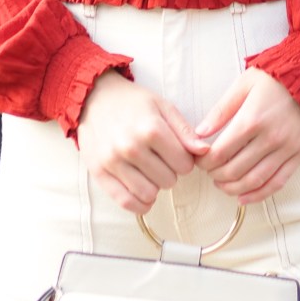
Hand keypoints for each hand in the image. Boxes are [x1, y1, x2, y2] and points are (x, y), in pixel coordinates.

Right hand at [77, 71, 209, 214]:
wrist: (95, 98)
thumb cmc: (132, 102)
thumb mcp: (163, 106)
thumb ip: (185, 131)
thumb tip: (204, 152)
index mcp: (151, 128)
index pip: (184, 164)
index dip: (186, 160)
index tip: (178, 153)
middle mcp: (131, 147)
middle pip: (168, 180)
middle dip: (170, 172)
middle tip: (161, 160)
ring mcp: (113, 161)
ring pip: (149, 194)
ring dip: (155, 186)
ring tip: (151, 172)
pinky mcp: (100, 173)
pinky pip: (126, 202)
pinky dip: (139, 203)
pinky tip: (143, 191)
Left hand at [194, 69, 299, 203]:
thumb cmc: (275, 78)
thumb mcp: (243, 84)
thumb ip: (221, 110)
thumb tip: (199, 133)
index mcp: (252, 119)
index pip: (221, 152)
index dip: (205, 162)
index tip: (199, 162)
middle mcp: (270, 137)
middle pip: (235, 170)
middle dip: (216, 175)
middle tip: (209, 172)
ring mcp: (287, 148)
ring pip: (255, 180)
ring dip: (234, 188)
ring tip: (222, 185)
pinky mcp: (299, 154)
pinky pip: (278, 182)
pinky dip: (259, 194)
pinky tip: (244, 196)